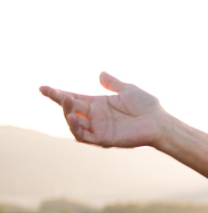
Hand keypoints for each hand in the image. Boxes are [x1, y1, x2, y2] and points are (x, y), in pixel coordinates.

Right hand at [38, 72, 167, 148]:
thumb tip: (100, 73)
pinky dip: (76, 128)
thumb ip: (113, 83)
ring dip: (67, 113)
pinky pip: (84, 136)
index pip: (73, 98)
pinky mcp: (103, 139)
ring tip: (66, 100)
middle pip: (70, 109)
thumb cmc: (147, 106)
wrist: (160, 122)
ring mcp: (98, 128)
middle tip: (52, 92)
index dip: (58, 94)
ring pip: (73, 123)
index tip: (43, 88)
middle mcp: (95, 116)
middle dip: (59, 100)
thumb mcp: (128, 90)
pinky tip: (74, 118)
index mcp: (98, 104)